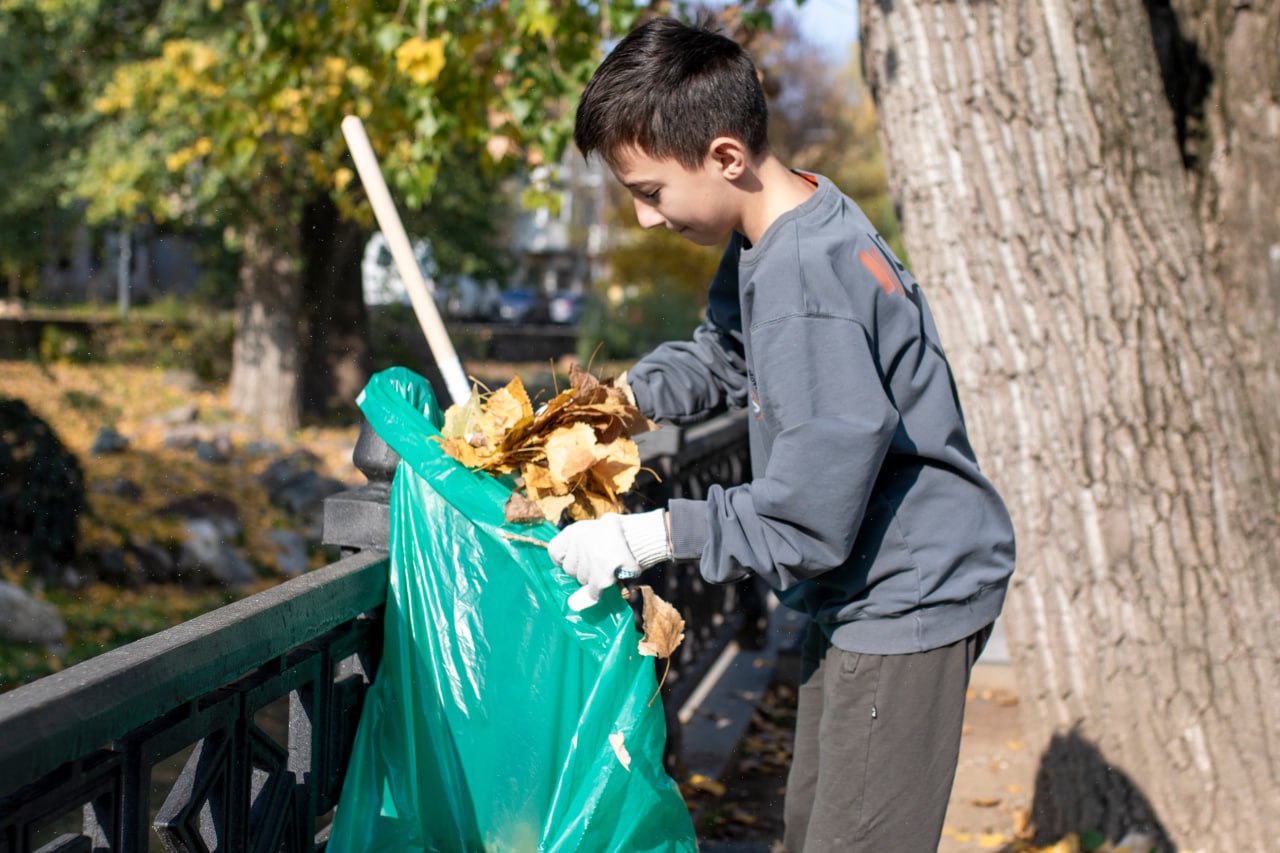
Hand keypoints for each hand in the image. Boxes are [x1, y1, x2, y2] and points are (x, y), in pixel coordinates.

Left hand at [548, 509, 670, 610]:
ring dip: (593, 580)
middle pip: (569, 569)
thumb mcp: (597, 529)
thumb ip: (581, 545)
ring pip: (582, 581)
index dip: (562, 560)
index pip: (554, 551)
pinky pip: (592, 592)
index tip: (573, 563)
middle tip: (597, 566)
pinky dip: (598, 593)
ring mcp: (591, 559)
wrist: (646, 536)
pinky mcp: (602, 575)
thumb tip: (565, 567)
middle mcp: (580, 542)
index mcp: (577, 530)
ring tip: (607, 571)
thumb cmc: (622, 533)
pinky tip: (608, 584)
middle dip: (582, 571)